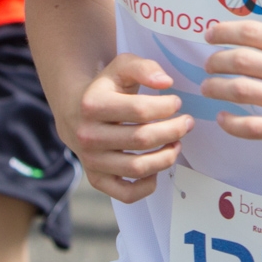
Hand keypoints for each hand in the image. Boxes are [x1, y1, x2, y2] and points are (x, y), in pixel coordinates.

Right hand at [68, 53, 192, 203]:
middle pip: (142, 139)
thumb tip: (166, 82)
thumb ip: (144, 68)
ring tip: (177, 143)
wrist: (75, 111)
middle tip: (186, 123)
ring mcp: (91, 161)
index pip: (140, 110)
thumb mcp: (121, 67)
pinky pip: (126, 194)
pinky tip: (157, 168)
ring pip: (138, 168)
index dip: (166, 107)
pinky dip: (147, 187)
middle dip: (173, 131)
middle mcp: (88, 135)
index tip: (176, 102)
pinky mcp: (97, 179)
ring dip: (166, 157)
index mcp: (92, 105)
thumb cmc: (106, 89)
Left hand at [201, 0, 261, 154]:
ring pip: (240, 92)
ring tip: (208, 86)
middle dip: (216, 60)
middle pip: (241, 61)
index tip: (210, 35)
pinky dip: (231, 123)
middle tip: (209, 64)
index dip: (224, 31)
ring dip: (216, 88)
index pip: (253, 33)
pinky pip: (252, 127)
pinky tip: (222, 117)